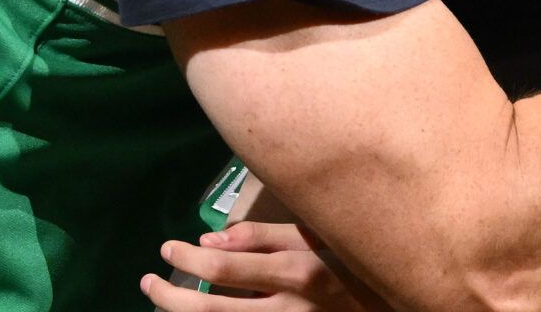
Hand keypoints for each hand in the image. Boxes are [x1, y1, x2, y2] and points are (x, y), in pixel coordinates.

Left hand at [143, 223, 387, 310]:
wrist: (393, 306)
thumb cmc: (353, 264)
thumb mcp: (318, 239)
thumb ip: (267, 236)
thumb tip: (211, 240)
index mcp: (297, 273)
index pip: (225, 270)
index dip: (187, 260)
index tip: (168, 247)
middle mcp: (289, 310)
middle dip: (170, 297)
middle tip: (147, 282)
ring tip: (159, 303)